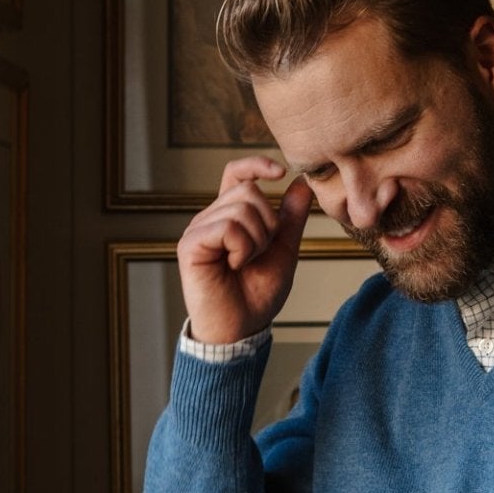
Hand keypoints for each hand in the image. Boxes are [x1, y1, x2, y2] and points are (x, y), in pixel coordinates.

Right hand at [177, 157, 313, 346]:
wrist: (241, 328)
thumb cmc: (257, 293)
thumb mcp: (283, 249)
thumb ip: (291, 217)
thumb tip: (302, 182)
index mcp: (229, 216)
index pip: (236, 173)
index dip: (256, 164)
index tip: (280, 172)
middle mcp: (210, 218)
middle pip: (248, 191)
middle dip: (268, 224)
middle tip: (258, 253)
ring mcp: (198, 230)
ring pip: (240, 209)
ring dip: (256, 240)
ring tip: (245, 263)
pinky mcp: (190, 244)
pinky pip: (228, 227)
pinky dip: (242, 248)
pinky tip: (234, 266)